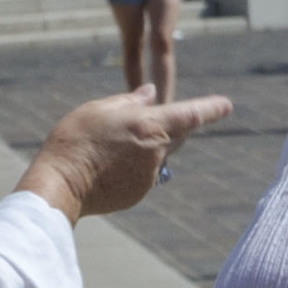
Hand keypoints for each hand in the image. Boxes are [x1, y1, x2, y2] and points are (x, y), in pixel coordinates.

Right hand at [17, 85, 232, 219]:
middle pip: (176, 135)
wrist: (60, 185)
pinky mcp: (139, 193)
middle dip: (167, 126)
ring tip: (108, 148)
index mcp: (150, 125)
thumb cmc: (75, 140)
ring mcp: (149, 175)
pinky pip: (143, 174)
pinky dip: (133, 167)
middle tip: (136, 124)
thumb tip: (151, 94)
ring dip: (144, 148)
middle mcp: (156, 151)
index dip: (212, 108)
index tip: (227, 105)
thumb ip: (130, 101)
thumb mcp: (98, 109)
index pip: (192, 114)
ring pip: (157, 155)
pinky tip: (106, 166)